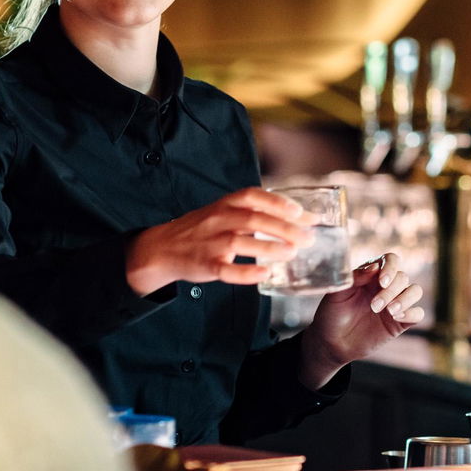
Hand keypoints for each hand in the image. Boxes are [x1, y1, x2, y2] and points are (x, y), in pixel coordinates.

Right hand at [125, 187, 308, 294]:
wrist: (163, 248)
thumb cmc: (202, 229)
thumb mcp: (225, 212)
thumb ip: (256, 213)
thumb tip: (299, 218)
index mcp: (226, 204)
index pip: (253, 196)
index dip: (277, 202)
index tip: (300, 212)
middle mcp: (218, 219)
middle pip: (253, 219)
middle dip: (283, 228)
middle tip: (307, 238)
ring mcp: (210, 242)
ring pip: (241, 241)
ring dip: (269, 247)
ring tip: (292, 253)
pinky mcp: (205, 264)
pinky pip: (226, 269)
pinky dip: (246, 272)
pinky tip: (265, 273)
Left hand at [297, 252, 423, 389]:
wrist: (332, 342)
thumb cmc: (332, 314)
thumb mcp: (337, 293)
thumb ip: (355, 278)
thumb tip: (374, 267)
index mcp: (371, 274)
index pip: (391, 260)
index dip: (390, 267)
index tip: (381, 282)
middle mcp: (386, 286)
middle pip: (403, 277)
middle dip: (391, 291)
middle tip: (374, 306)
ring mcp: (394, 303)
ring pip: (415, 291)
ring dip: (405, 299)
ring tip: (390, 312)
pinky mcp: (400, 322)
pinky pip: (418, 313)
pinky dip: (412, 313)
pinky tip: (396, 318)